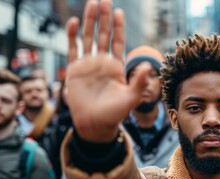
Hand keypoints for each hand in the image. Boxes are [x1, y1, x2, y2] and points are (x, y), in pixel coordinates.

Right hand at [65, 0, 147, 141]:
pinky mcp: (74, 71)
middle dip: (104, 18)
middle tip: (104, 0)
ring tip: (92, 4)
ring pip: (88, 38)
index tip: (119, 12)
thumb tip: (148, 67)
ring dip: (90, 21)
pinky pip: (72, 49)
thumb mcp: (130, 98)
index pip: (117, 42)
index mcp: (116, 67)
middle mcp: (102, 63)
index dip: (118, 27)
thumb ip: (138, 83)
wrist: (95, 125)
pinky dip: (72, 36)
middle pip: (103, 35)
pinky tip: (74, 22)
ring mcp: (87, 65)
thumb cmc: (114, 114)